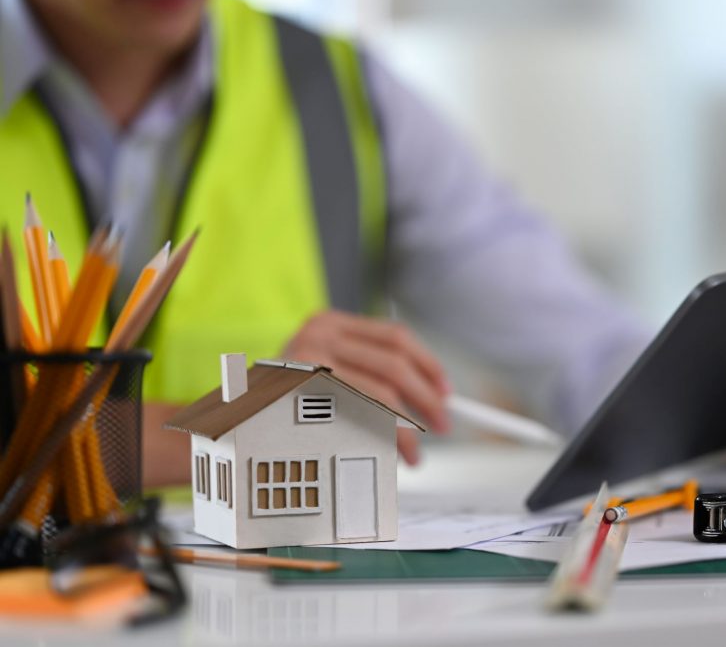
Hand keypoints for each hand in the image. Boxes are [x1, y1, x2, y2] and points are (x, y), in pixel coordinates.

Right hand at [283, 311, 451, 464]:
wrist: (227, 420)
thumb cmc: (283, 401)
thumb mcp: (322, 369)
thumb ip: (363, 369)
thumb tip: (428, 393)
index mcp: (330, 322)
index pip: (395, 336)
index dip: (428, 365)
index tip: (446, 391)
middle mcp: (320, 334)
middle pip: (396, 363)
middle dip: (428, 398)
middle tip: (444, 424)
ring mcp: (309, 362)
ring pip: (382, 393)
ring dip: (409, 429)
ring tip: (415, 453)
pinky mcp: (304, 395)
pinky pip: (361, 416)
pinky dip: (386, 436)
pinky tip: (393, 451)